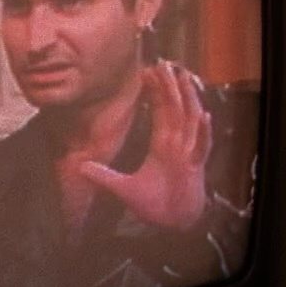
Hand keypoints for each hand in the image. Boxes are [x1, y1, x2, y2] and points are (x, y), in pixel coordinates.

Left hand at [78, 62, 211, 232]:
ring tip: (185, 78)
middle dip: (171, 86)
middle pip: (175, 109)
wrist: (173, 224)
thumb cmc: (155, 205)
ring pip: (190, 121)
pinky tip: (204, 116)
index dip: (157, 91)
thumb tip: (81, 168)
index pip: (161, 111)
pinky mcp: (195, 168)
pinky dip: (204, 132)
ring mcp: (188, 154)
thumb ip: (104, 176)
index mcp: (163, 145)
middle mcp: (177, 145)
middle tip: (165, 62)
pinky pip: (201, 147)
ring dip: (189, 100)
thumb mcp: (123, 188)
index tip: (150, 70)